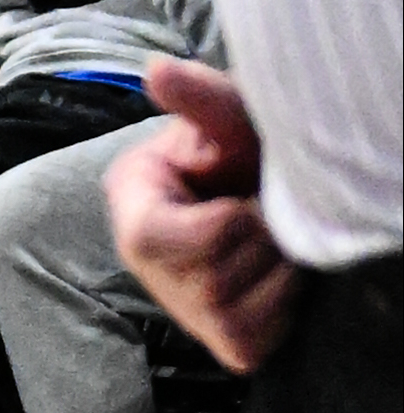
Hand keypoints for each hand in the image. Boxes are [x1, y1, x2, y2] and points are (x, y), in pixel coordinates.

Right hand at [103, 55, 296, 374]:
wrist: (270, 181)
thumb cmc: (245, 147)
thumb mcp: (228, 116)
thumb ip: (199, 97)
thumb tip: (157, 71)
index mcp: (133, 202)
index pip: (151, 238)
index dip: (209, 227)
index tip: (242, 202)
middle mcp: (146, 264)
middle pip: (203, 280)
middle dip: (253, 243)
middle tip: (263, 211)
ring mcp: (183, 309)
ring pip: (229, 309)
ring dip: (271, 269)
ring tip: (271, 235)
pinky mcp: (224, 341)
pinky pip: (249, 339)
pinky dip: (279, 304)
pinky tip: (275, 271)